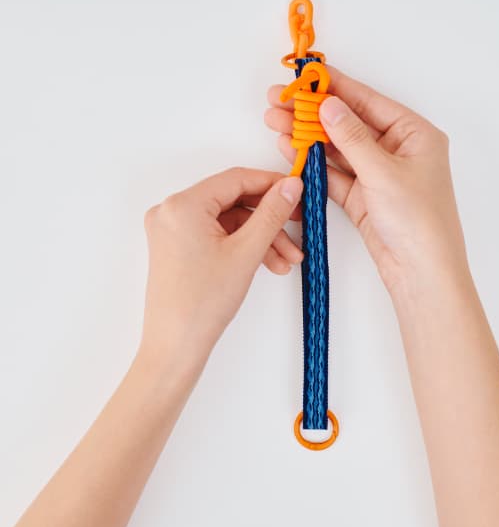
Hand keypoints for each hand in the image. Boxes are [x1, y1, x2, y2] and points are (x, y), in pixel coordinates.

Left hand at [140, 168, 303, 370]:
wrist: (176, 347)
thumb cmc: (202, 303)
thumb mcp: (247, 251)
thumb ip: (272, 213)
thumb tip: (291, 185)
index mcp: (183, 205)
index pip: (236, 179)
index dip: (271, 184)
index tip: (297, 191)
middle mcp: (172, 211)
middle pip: (233, 202)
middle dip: (269, 220)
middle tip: (298, 226)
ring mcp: (173, 230)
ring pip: (229, 221)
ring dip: (260, 237)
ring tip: (287, 259)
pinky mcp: (178, 247)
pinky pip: (218, 235)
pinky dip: (243, 246)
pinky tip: (268, 263)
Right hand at [265, 66, 468, 295]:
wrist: (421, 273)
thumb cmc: (418, 220)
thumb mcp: (383, 172)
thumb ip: (351, 137)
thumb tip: (328, 105)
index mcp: (415, 134)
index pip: (369, 102)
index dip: (336, 87)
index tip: (306, 77)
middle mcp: (397, 150)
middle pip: (349, 123)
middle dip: (313, 113)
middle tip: (280, 101)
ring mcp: (379, 174)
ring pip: (338, 148)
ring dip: (308, 137)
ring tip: (276, 121)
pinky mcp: (364, 197)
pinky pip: (335, 173)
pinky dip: (314, 163)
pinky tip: (290, 148)